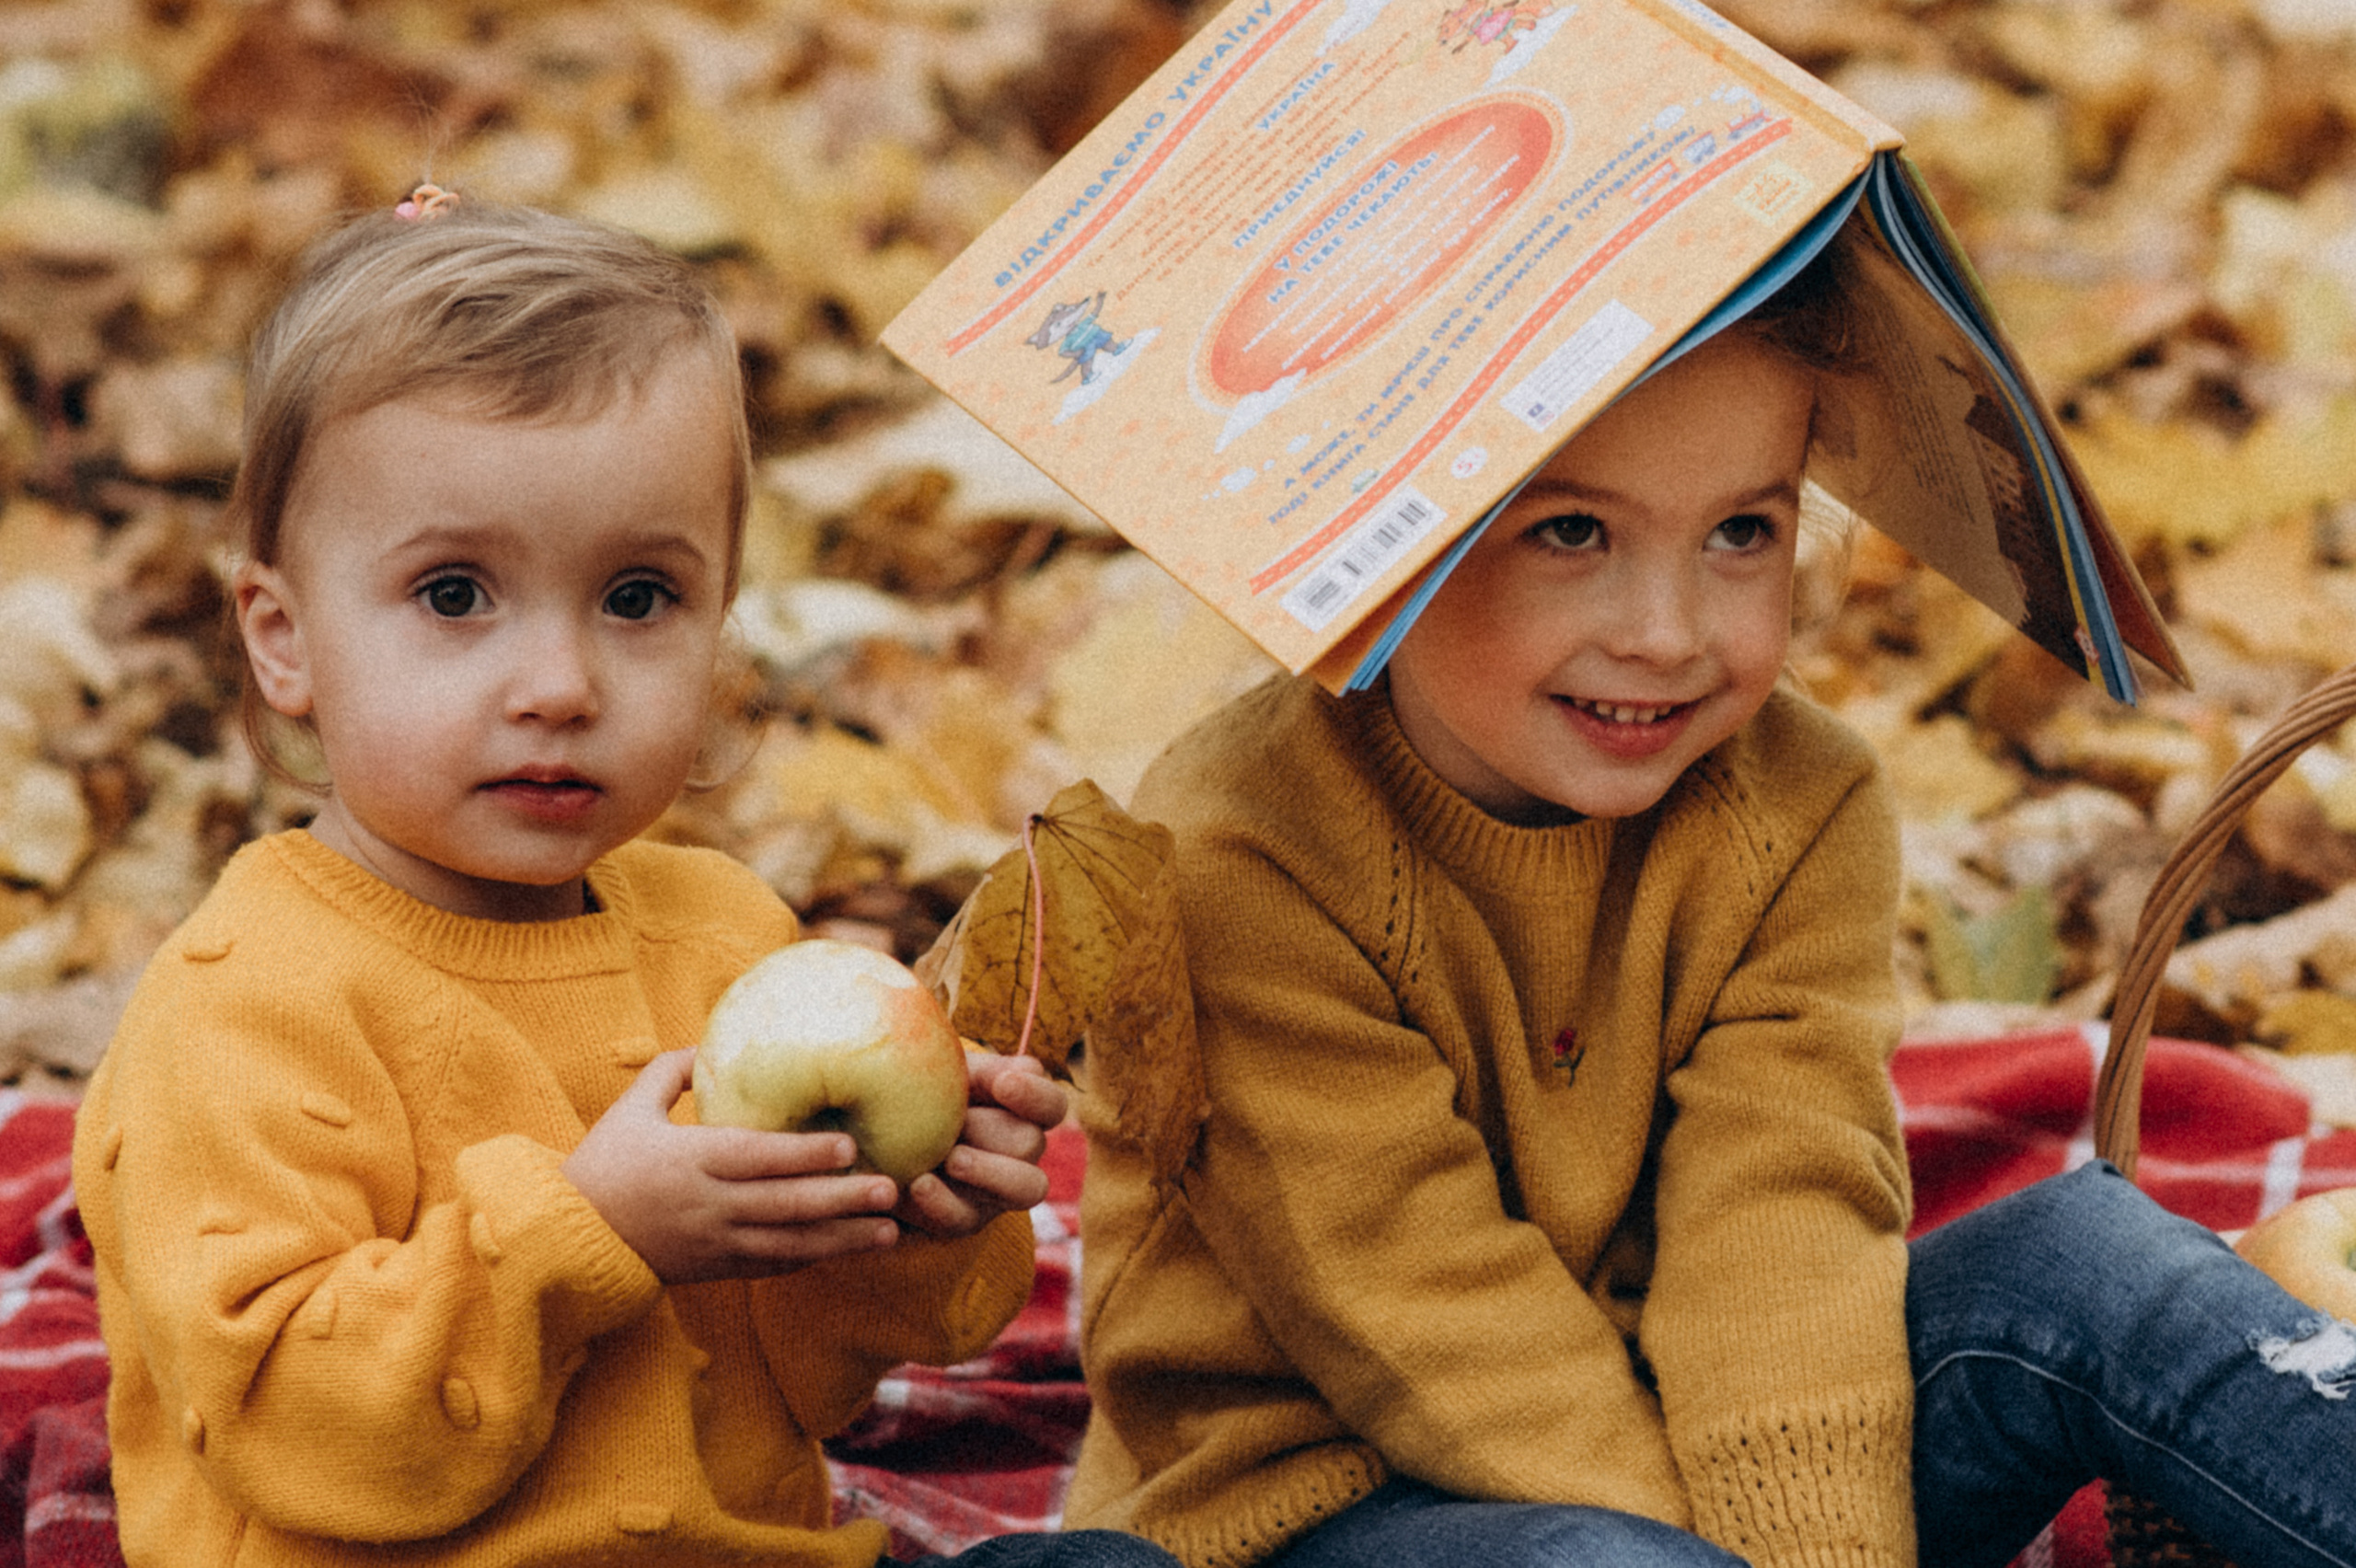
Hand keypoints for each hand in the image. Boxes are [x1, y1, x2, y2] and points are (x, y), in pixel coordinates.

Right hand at [563, 1050, 900, 1282]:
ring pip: (789, 1245)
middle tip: (891, 1189)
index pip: (756, 1158)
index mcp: (689, 1161)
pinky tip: (847, 1248)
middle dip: (842, 1200)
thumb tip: (709, 1045)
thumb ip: (670, 1071)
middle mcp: (707, 1206)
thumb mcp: (629, 1110)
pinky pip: (771, 1266)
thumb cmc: (600, 1165)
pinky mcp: (715, 1269)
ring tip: (890, 1233)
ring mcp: (714, 1243)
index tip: (847, 1146)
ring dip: (842, 1239)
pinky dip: (811, 1258)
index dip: (803, 1154)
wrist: (565, 1239)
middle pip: (784, 1205)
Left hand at [894, 1051, 1067, 1238]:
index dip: (1035, 1095)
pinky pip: (965, 1218)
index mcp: (1023, 1111)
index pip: (1052, 1104)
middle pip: (1031, 1143)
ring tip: (952, 1159)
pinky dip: (943, 1202)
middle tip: (958, 1121)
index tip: (1003, 1083)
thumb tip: (1012, 1072)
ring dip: (989, 1171)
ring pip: (1027, 1188)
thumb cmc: (925, 1091)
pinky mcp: (966, 1218)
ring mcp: (999, 1191)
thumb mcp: (947, 1068)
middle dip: (991, 1130)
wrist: (885, 1134)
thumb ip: (980, 1070)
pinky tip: (919, 1184)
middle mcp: (1022, 1152)